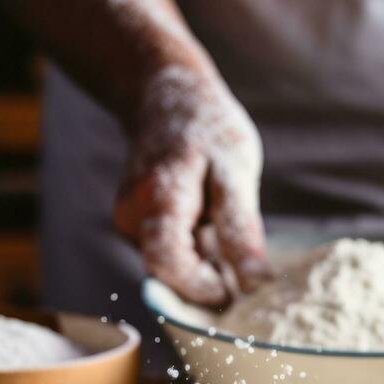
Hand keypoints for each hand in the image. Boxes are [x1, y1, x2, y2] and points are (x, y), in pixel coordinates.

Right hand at [113, 65, 270, 305]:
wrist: (165, 94)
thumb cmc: (205, 128)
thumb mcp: (237, 172)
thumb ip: (241, 230)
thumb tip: (254, 286)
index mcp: (155, 200)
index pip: (168, 266)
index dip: (202, 289)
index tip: (236, 289)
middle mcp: (131, 218)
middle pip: (169, 274)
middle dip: (207, 280)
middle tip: (244, 263)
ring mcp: (129, 223)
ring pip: (170, 267)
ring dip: (203, 264)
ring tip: (226, 226)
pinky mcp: (136, 227)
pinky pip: (169, 254)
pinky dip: (195, 252)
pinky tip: (211, 223)